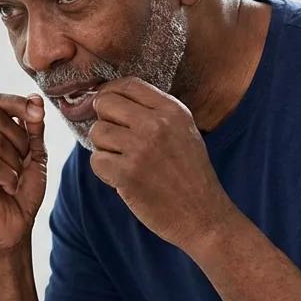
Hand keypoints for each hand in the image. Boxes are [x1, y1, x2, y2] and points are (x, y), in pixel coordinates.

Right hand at [0, 93, 48, 252]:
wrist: (12, 231)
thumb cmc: (20, 194)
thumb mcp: (33, 155)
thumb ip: (32, 128)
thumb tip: (35, 99)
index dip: (17, 103)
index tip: (38, 113)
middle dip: (20, 140)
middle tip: (21, 164)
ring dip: (14, 162)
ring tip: (12, 179)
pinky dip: (7, 177)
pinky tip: (6, 188)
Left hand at [88, 78, 235, 249]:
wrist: (203, 216)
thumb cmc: (190, 175)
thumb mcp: (185, 132)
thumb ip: (155, 113)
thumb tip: (112, 98)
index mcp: (172, 110)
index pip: (127, 84)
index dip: (110, 92)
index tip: (108, 107)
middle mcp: (156, 124)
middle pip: (105, 103)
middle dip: (104, 120)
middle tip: (117, 140)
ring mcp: (141, 149)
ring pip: (97, 132)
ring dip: (105, 148)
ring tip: (125, 162)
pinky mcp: (127, 174)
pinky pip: (97, 160)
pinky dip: (105, 172)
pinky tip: (124, 179)